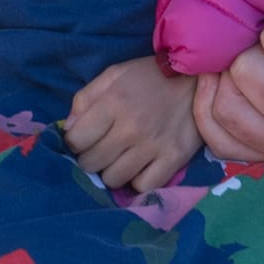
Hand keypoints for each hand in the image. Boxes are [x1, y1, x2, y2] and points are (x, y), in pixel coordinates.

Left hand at [64, 55, 200, 192]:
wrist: (195, 80)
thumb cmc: (148, 77)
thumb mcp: (113, 76)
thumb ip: (85, 99)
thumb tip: (69, 129)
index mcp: (113, 103)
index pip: (76, 140)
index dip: (74, 142)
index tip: (82, 140)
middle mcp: (131, 128)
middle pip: (92, 163)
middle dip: (89, 159)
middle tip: (99, 150)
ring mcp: (153, 146)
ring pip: (114, 179)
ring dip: (111, 171)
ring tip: (119, 159)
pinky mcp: (174, 160)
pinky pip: (143, 186)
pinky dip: (137, 180)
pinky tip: (139, 167)